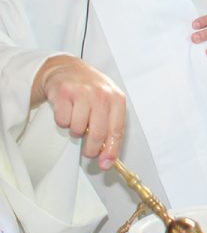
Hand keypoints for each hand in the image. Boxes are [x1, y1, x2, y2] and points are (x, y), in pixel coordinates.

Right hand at [34, 55, 125, 169]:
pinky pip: (63, 121)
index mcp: (117, 99)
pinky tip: (67, 110)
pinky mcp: (64, 93)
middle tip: (89, 151)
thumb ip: (111, 127)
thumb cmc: (91, 90)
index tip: (106, 164)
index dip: (111, 150)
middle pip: (98, 133)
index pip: (117, 130)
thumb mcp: (108, 103)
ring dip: (75, 130)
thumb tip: (108, 158)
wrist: (68, 69)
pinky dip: (63, 121)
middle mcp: (102, 94)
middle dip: (92, 149)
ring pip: (77, 129)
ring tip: (78, 118)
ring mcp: (83, 92)